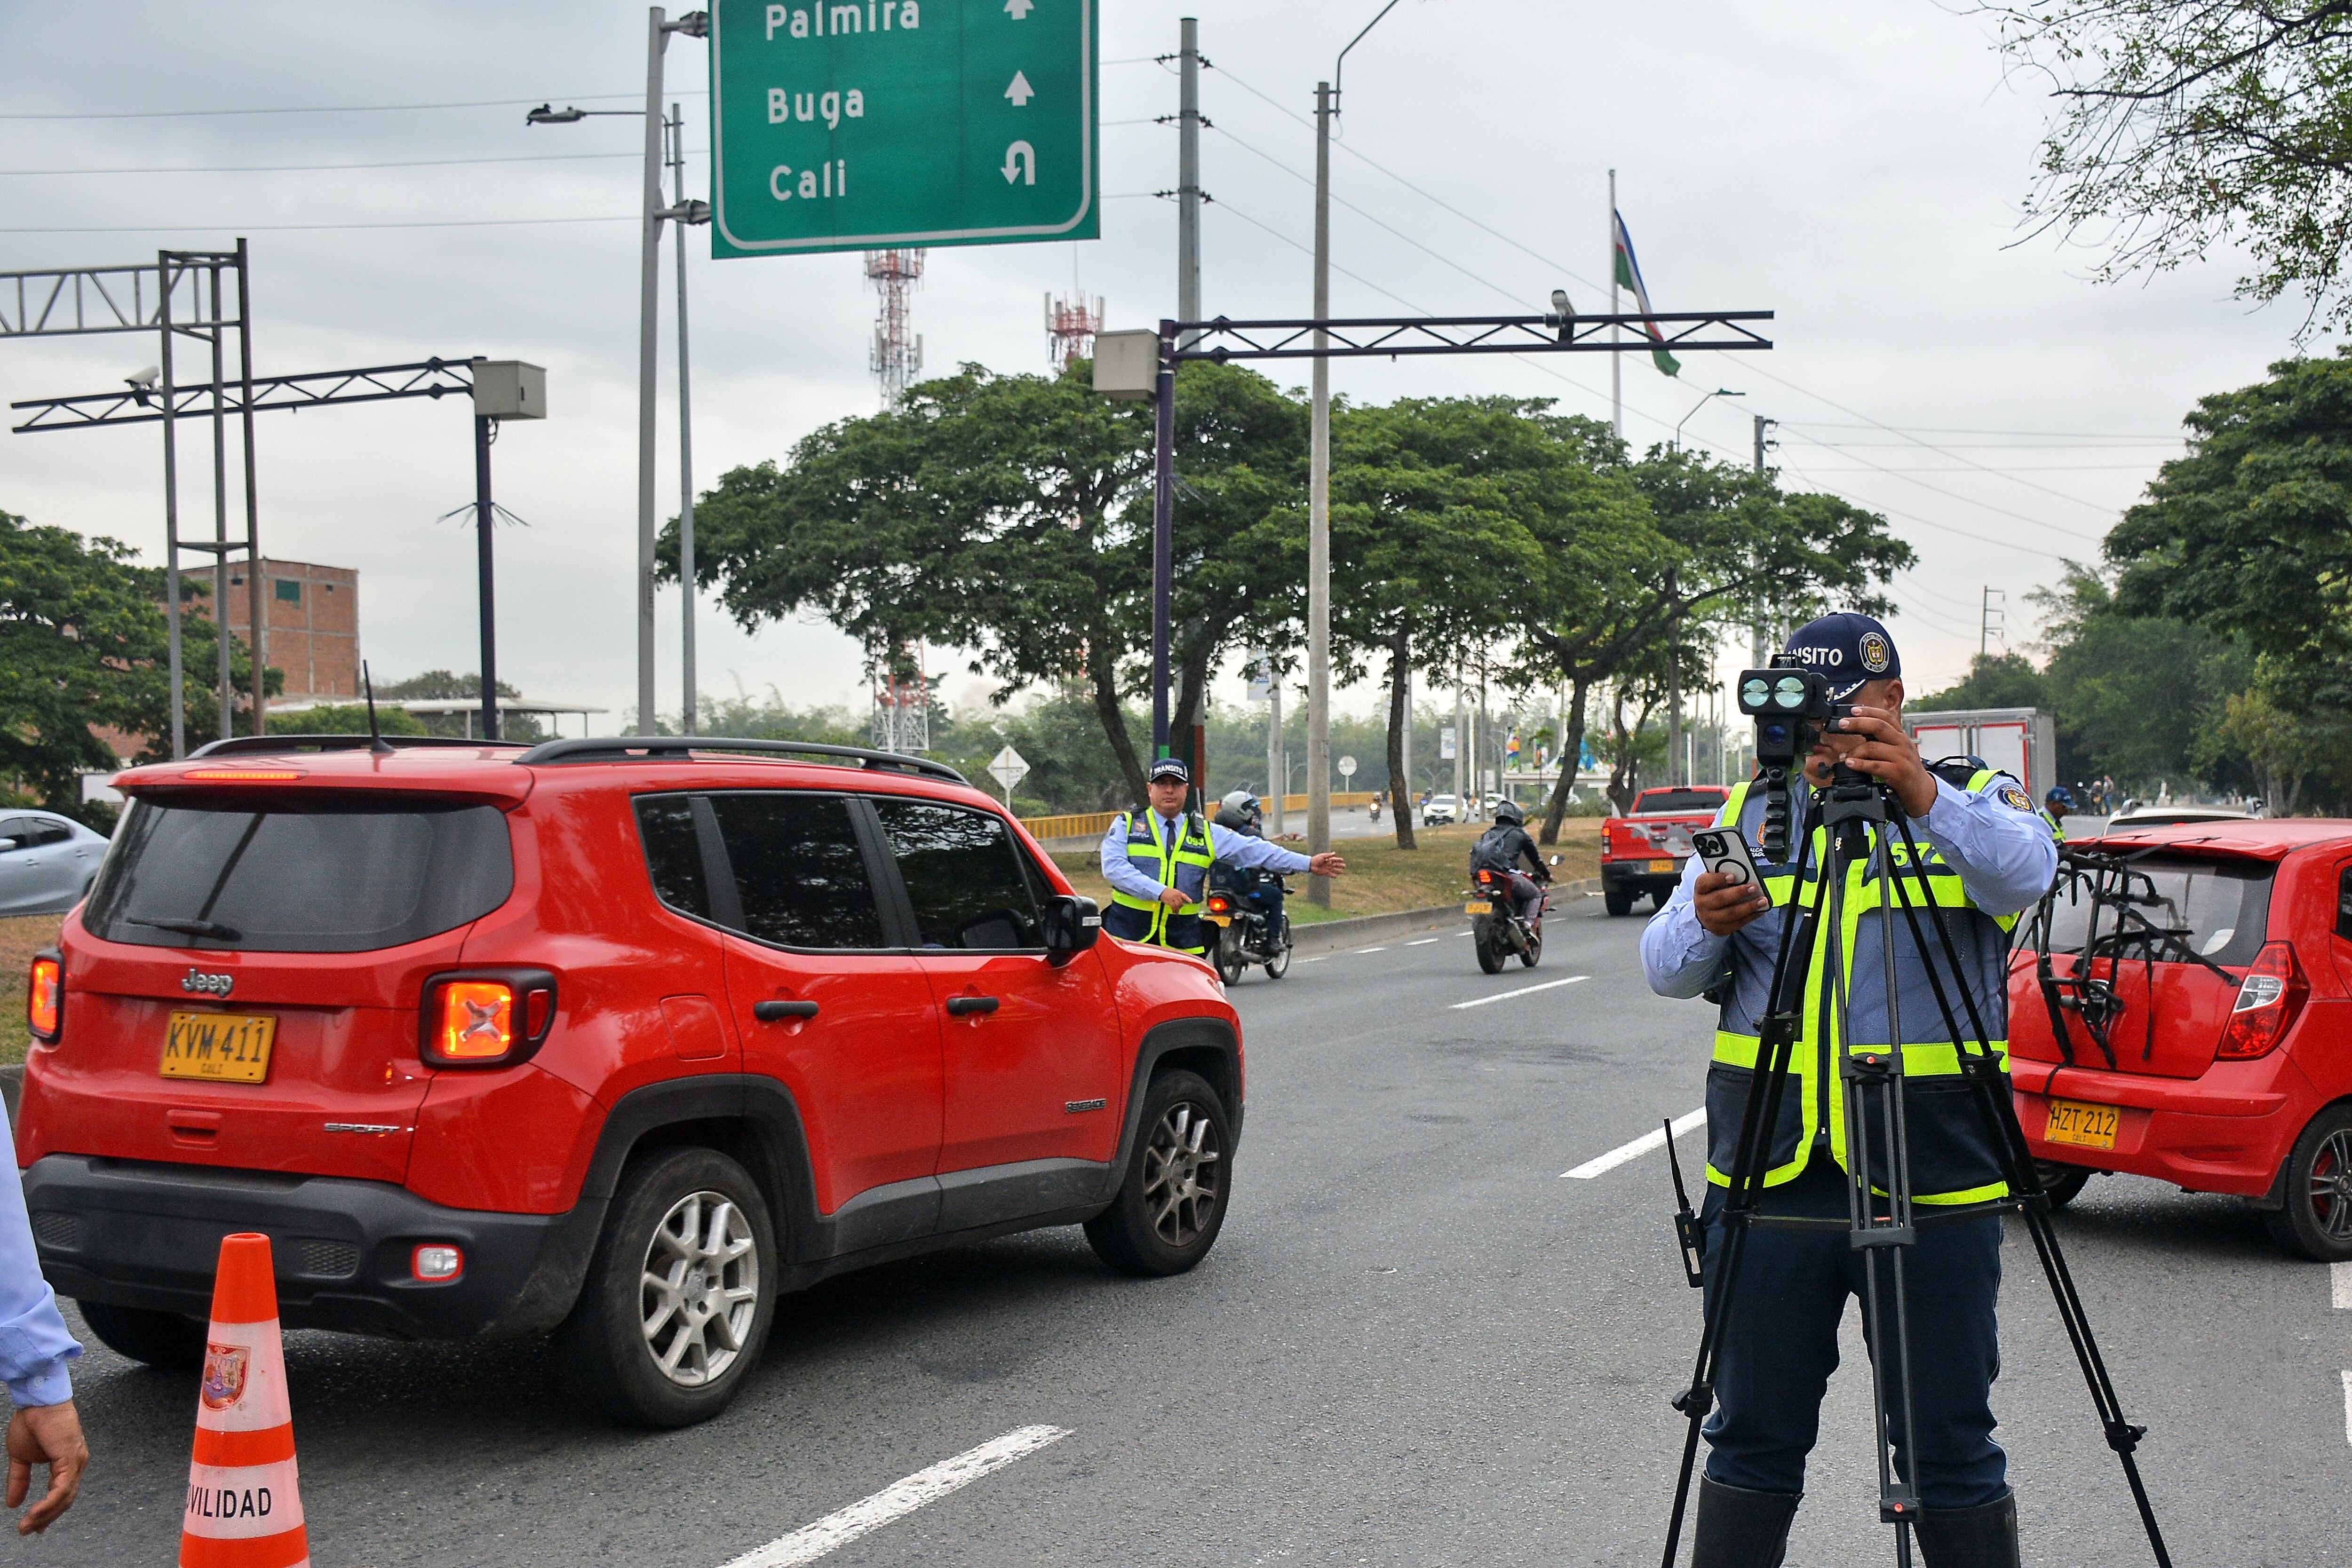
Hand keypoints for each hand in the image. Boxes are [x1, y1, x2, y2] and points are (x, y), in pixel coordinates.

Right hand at [7, 1400, 87, 1535]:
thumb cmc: (32, 1423)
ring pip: (65, 1497)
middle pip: (65, 1500)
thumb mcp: (21, 1458)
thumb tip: (12, 1504)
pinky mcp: (71, 1458)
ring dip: (45, 1515)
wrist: (36, 1403)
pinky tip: (36, 1513)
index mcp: (67, 1464)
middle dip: (45, 1518)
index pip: (62, 1494)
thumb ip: (20, 1480)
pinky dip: (49, 1503)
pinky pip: (63, 1487)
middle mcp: (76, 1464)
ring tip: (27, 1526)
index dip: (49, 1512)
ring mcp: (76, 1461)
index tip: (36, 1528)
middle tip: (28, 1531)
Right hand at [1157, 887, 1190, 909]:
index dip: (1188, 899)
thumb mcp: (1174, 891)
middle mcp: (1177, 895)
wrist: (1162, 891)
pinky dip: (1174, 909)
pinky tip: (1173, 911)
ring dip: (1177, 909)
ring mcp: (1173, 898)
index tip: (1191, 902)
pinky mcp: (1170, 901)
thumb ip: (1179, 895)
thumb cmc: (1168, 892)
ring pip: (1177, 905)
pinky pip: (1173, 906)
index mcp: (1178, 892)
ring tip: (1176, 912)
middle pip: (1181, 902)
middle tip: (1179, 909)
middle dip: (1180, 906)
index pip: (1184, 896)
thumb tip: (1182, 901)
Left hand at [1307, 852, 1346, 877]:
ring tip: (1342, 872)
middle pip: (1335, 865)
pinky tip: (1336, 876)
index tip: (1342, 860)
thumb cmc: (1316, 859)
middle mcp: (1328, 864)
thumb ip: (1329, 855)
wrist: (1310, 865)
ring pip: (1334, 870)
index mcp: (1328, 859)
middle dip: (1340, 865)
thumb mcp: (1322, 856)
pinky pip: (1330, 874)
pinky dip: (1333, 875)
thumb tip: (1334, 853)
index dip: (1339, 860)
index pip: (1335, 859)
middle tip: (1344, 866)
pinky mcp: (1325, 873)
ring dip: (1338, 871)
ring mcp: (1327, 868)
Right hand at [1693, 869, 1770, 936]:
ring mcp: (1710, 918)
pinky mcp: (1719, 929)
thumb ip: (1726, 877)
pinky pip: (1737, 923)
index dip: (1718, 879)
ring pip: (1730, 913)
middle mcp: (1702, 904)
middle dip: (1738, 893)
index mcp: (1701, 888)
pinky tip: (1759, 911)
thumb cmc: (1714, 892)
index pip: (1705, 882)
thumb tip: (1745, 874)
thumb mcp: (1715, 881)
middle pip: (1720, 898)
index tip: (1733, 876)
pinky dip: (1750, 917)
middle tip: (1753, 888)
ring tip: (1762, 901)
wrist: (1705, 912)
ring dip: (1748, 907)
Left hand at [1809, 704, 1935, 817]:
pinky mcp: (1898, 773)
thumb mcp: (1898, 751)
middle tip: (1842, 724)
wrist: (1922, 792)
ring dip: (1854, 751)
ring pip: (1873, 747)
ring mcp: (1901, 758)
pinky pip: (1874, 765)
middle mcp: (1903, 744)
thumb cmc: (1906, 770)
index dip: (1869, 711)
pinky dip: (1859, 764)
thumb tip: (1859, 729)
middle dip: (1858, 723)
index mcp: (1902, 737)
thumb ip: (1883, 740)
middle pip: (1879, 726)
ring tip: (1844, 756)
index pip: (1886, 717)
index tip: (1853, 710)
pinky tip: (1850, 764)